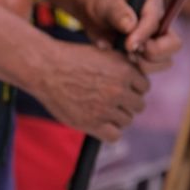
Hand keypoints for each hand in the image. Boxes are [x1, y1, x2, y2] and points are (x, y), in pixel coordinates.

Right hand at [32, 39, 148, 141]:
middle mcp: (118, 90)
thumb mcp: (101, 53)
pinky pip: (114, 136)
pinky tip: (98, 122)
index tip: (120, 87)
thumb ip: (122, 64)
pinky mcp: (92, 123)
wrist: (45, 68)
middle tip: (108, 99)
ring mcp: (106, 108)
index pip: (144, 87)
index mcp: (124, 71)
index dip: (132, 87)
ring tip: (99, 108)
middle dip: (126, 102)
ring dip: (116, 116)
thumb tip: (137, 76)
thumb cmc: (70, 58)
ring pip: (126, 120)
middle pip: (138, 105)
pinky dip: (109, 131)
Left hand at [78, 0, 181, 73]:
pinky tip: (122, 60)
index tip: (127, 45)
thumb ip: (118, 12)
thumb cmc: (102, 4)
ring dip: (145, 64)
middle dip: (153, 53)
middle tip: (129, 51)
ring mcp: (158, 41)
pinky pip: (152, 69)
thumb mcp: (106, 4)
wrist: (94, 16)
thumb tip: (130, 26)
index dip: (144, 36)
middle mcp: (161, 24)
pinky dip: (137, 70)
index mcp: (153, 5)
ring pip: (165, 61)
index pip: (157, 23)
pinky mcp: (149, 56)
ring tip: (124, 55)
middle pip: (173, 45)